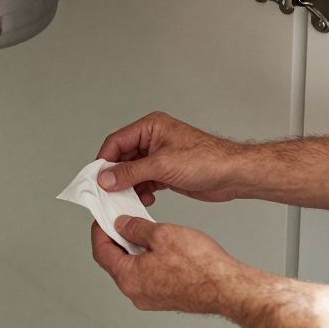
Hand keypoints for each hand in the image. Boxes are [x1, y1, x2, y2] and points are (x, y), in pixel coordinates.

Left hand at [90, 216, 254, 314]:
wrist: (227, 288)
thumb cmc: (200, 266)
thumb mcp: (162, 234)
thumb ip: (136, 228)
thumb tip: (122, 225)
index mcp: (129, 278)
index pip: (101, 252)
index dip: (100, 231)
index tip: (103, 220)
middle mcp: (136, 293)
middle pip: (115, 262)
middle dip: (118, 240)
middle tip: (124, 222)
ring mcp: (151, 299)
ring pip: (133, 270)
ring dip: (135, 250)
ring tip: (147, 232)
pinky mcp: (165, 299)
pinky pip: (148, 278)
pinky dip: (148, 261)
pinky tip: (161, 248)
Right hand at [95, 112, 245, 206]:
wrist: (232, 174)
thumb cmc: (206, 160)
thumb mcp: (162, 165)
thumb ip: (130, 172)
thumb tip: (106, 178)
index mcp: (150, 128)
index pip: (116, 141)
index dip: (104, 160)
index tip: (96, 179)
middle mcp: (153, 140)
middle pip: (123, 158)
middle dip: (116, 176)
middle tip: (108, 193)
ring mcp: (160, 157)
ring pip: (133, 172)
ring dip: (129, 186)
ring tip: (127, 199)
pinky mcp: (166, 172)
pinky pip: (145, 181)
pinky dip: (141, 191)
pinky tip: (145, 199)